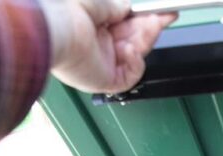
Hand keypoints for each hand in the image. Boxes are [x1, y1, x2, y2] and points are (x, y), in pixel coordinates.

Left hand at [39, 0, 176, 92]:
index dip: (145, 19)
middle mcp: (97, 47)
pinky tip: (129, 49)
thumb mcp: (98, 1)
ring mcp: (102, 64)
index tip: (163, 12)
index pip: (126, 26)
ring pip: (135, 55)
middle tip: (166, 16)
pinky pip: (130, 76)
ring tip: (150, 26)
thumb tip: (128, 8)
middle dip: (151, 27)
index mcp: (93, 28)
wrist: (55, 29)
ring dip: (145, 40)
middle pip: (134, 39)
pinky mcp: (104, 81)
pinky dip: (136, 62)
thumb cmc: (67, 13)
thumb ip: (116, 6)